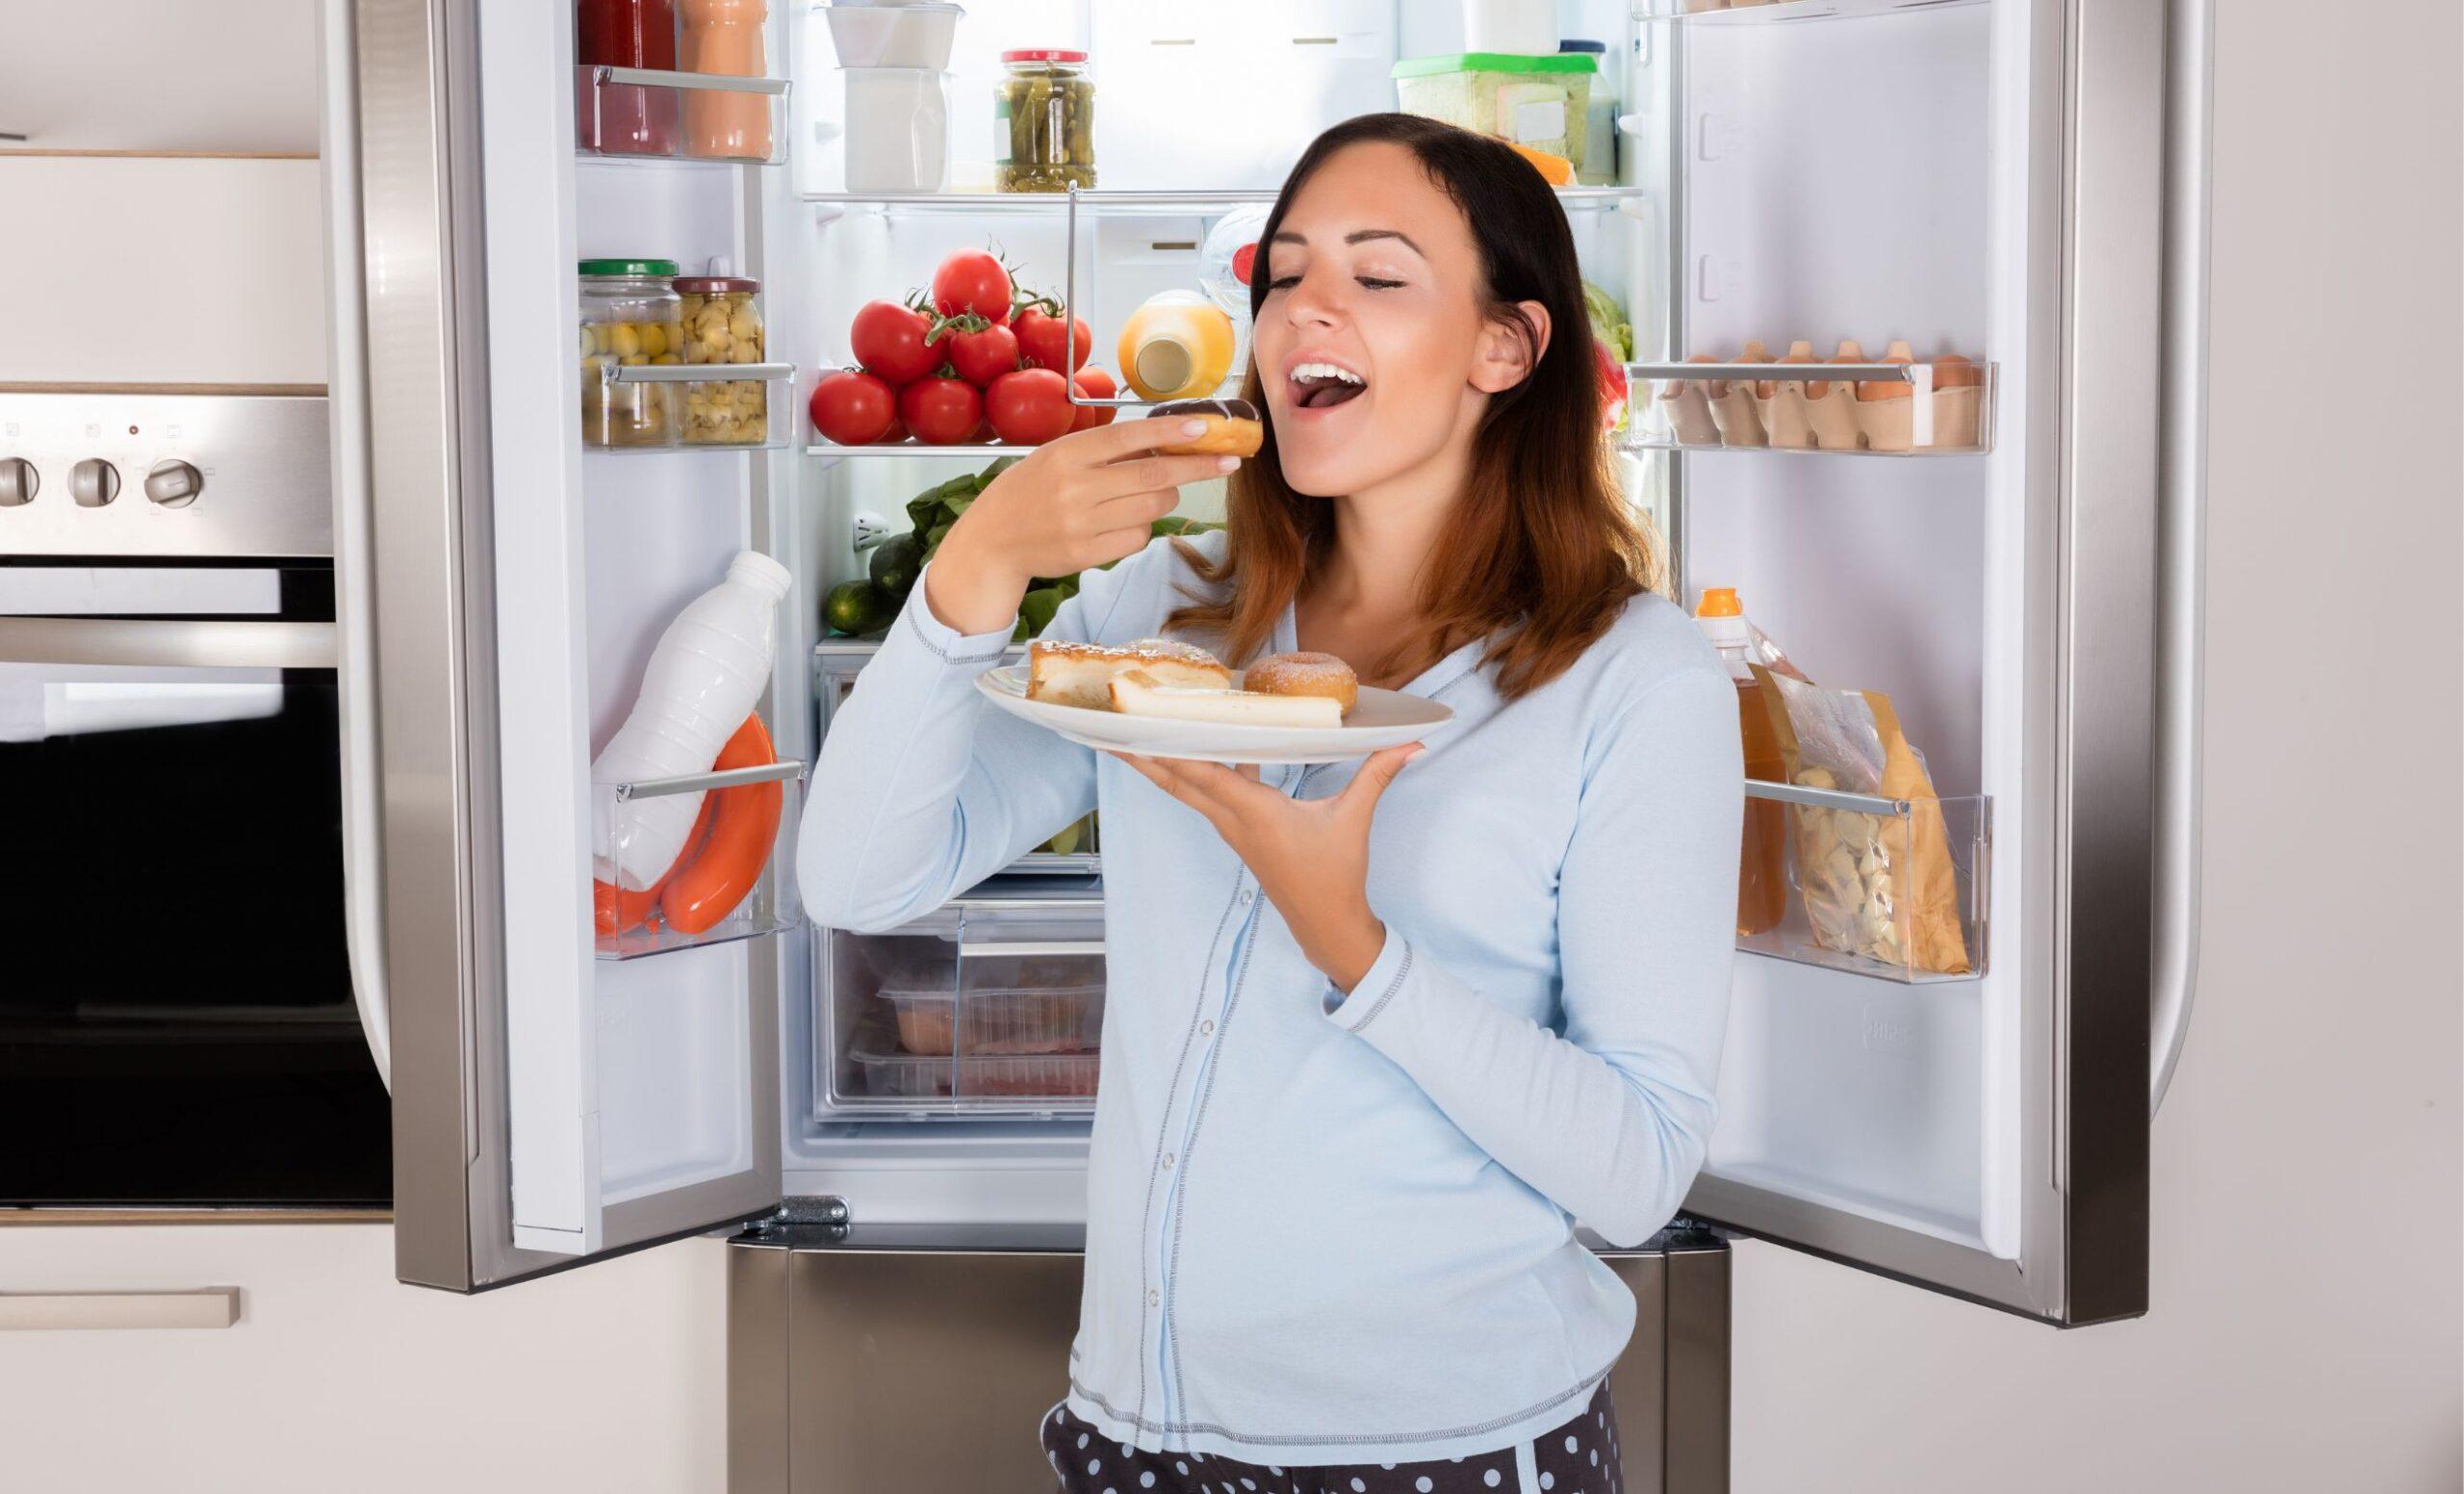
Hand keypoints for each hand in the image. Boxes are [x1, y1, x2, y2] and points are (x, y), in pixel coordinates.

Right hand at [924, 416, 1240, 634]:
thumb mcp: (1056, 456)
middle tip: (1229, 461)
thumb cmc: (1030, 490)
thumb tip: (1164, 440)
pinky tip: (1123, 521)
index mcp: (1067, 453)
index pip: (1129, 437)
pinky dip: (1141, 527)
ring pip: (1151, 509)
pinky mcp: (1086, 554)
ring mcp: (1081, 523)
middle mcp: (1075, 487)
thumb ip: (1103, 449)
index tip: (1207, 428)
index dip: (1171, 433)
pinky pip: (1136, 537)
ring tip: (1153, 493)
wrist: (992, 541)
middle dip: (1197, 467)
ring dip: (1165, 498)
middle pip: (1153, 476)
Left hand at [1109, 744, 1424, 992]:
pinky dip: (1193, 771)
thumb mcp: (1354, 821)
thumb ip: (1376, 774)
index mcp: (1255, 813)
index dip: (1170, 748)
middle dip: (1141, 755)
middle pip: (1177, 780)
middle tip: (1108, 727)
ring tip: (1132, 736)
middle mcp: (1233, 820)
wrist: (1326, 925)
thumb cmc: (1336, 876)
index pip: (1204, 773)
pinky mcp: (1239, 833)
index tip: (1140, 727)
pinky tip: (1197, 749)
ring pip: (1186, 788)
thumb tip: (1411, 742)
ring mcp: (1232, 829)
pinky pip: (1205, 796)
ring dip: (1159, 762)